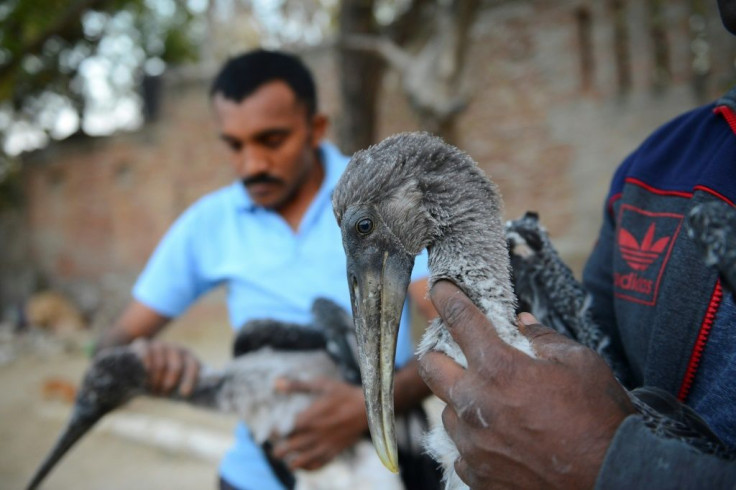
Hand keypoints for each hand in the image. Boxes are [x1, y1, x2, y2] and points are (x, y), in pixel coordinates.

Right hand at [129, 338, 199, 396]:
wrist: (136, 370)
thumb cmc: (161, 381)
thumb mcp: (173, 386)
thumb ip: (183, 388)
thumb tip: (187, 395)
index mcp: (188, 357)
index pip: (193, 366)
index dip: (189, 380)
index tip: (184, 393)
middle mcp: (175, 348)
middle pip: (176, 368)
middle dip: (169, 384)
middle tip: (162, 393)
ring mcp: (160, 345)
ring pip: (160, 366)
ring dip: (155, 381)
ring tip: (151, 389)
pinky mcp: (144, 344)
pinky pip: (146, 356)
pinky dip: (146, 369)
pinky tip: (143, 379)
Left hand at [272, 378, 367, 470]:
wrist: (367, 408)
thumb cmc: (342, 394)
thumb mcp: (321, 385)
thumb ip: (297, 385)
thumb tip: (276, 383)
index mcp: (310, 418)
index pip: (284, 431)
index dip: (275, 433)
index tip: (272, 431)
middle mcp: (315, 434)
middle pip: (290, 448)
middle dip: (279, 451)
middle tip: (276, 449)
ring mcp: (325, 445)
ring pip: (301, 461)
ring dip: (291, 461)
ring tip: (287, 459)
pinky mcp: (334, 451)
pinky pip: (317, 465)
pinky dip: (307, 467)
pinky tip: (303, 464)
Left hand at [418, 280, 634, 489]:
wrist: (614, 480)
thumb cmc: (600, 419)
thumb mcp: (582, 363)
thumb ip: (544, 339)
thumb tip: (522, 323)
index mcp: (499, 368)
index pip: (459, 319)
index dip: (446, 297)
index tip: (439, 288)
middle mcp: (475, 404)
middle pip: (430, 366)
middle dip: (438, 352)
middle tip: (454, 352)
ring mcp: (472, 444)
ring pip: (447, 411)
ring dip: (462, 402)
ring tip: (493, 405)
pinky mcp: (477, 475)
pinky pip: (462, 450)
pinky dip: (476, 440)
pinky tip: (500, 440)